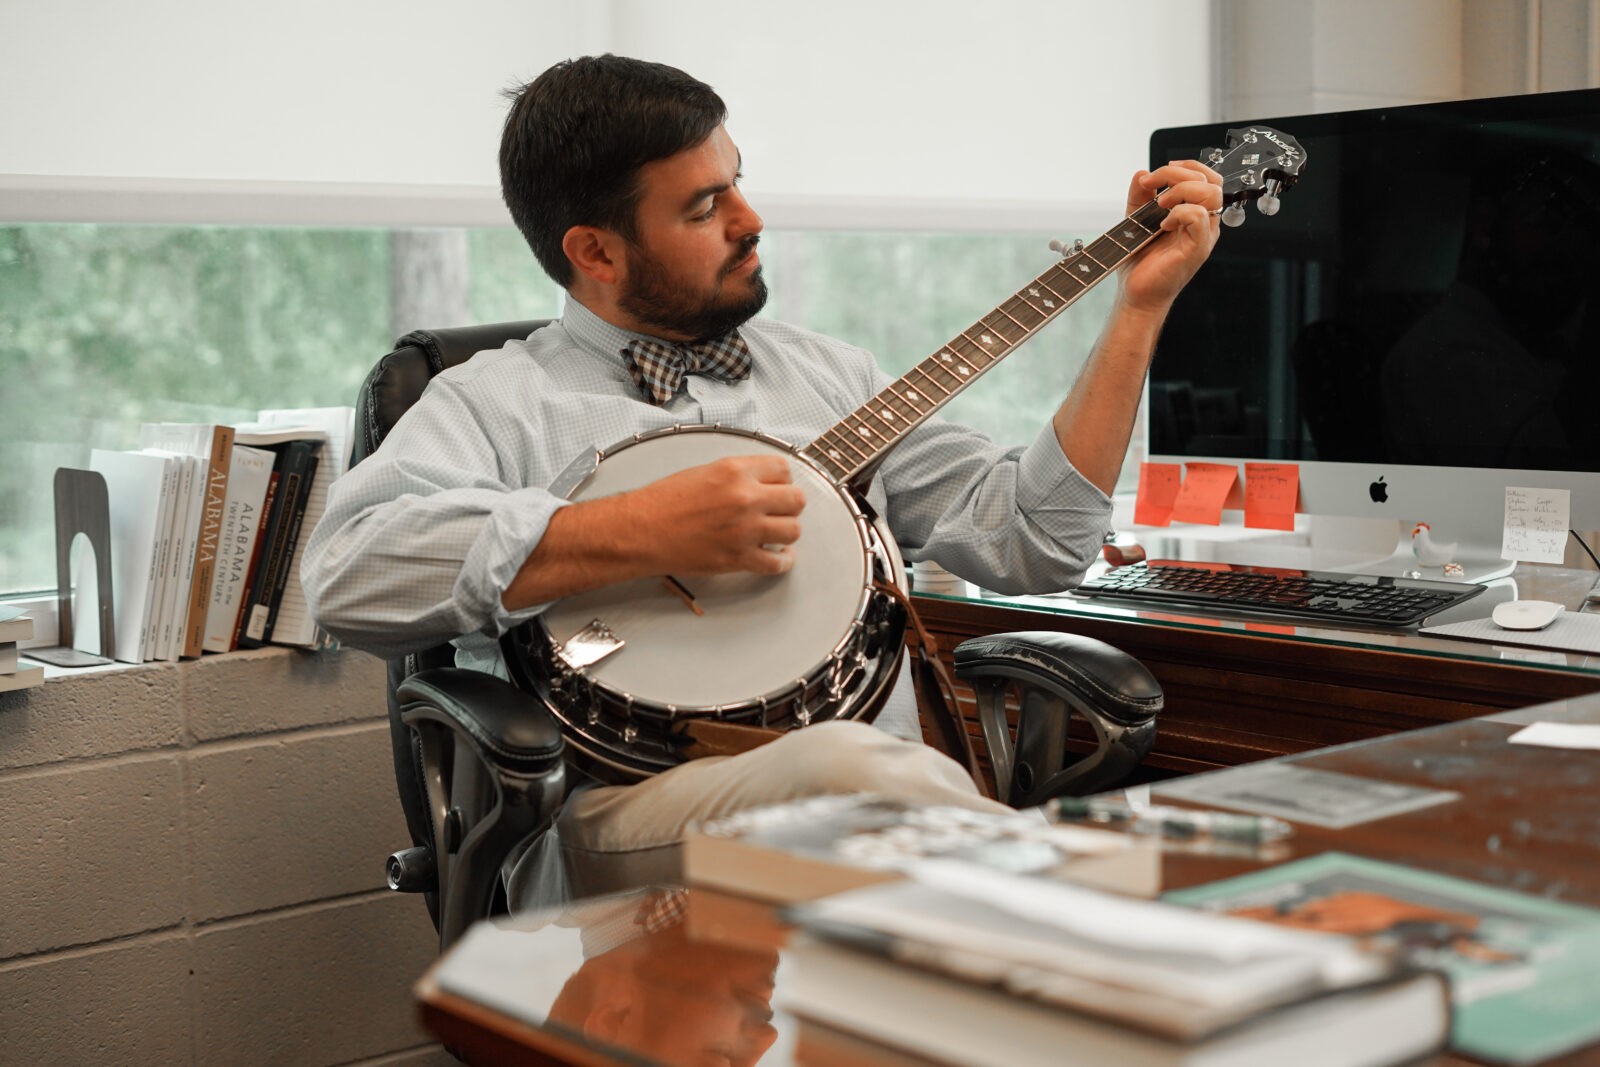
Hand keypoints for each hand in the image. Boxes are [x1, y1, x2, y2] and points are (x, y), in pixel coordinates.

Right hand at [504, 455, 805, 609]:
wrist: (641, 531)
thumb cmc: (662, 502)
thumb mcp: (702, 471)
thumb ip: (736, 474)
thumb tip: (761, 481)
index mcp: (735, 471)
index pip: (784, 468)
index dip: (783, 479)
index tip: (779, 486)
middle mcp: (745, 498)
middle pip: (797, 499)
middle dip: (790, 505)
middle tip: (780, 510)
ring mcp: (745, 530)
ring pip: (793, 531)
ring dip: (787, 532)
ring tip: (777, 533)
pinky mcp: (739, 558)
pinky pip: (778, 563)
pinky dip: (782, 562)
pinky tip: (778, 556)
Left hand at [1118, 159, 1222, 313]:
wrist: (1136, 293)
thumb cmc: (1140, 262)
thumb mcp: (1136, 220)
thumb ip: (1139, 196)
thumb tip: (1141, 173)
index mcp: (1195, 213)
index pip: (1207, 178)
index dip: (1186, 167)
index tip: (1158, 173)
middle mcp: (1205, 223)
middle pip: (1211, 181)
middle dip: (1178, 175)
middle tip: (1152, 187)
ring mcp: (1203, 236)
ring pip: (1211, 194)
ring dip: (1181, 191)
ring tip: (1160, 205)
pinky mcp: (1197, 248)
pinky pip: (1199, 217)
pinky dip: (1179, 213)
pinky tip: (1163, 224)